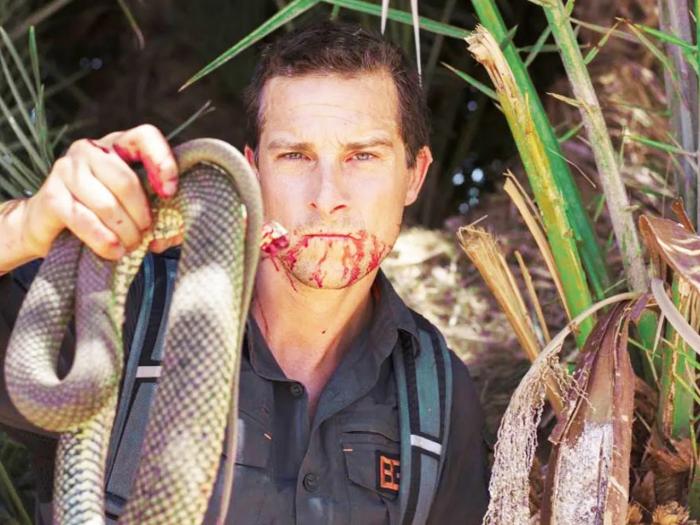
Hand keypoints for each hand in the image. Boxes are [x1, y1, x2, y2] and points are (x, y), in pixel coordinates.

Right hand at [22, 124, 183, 259]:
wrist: (51, 226)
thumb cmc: (103, 213)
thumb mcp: (134, 207)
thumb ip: (160, 213)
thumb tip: (177, 231)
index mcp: (118, 145)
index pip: (144, 136)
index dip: (162, 162)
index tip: (170, 193)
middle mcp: (90, 150)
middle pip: (126, 180)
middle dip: (141, 215)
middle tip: (146, 235)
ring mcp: (67, 169)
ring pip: (106, 203)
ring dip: (124, 231)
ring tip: (131, 246)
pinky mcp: (50, 195)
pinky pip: (83, 219)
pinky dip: (103, 239)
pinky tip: (114, 250)